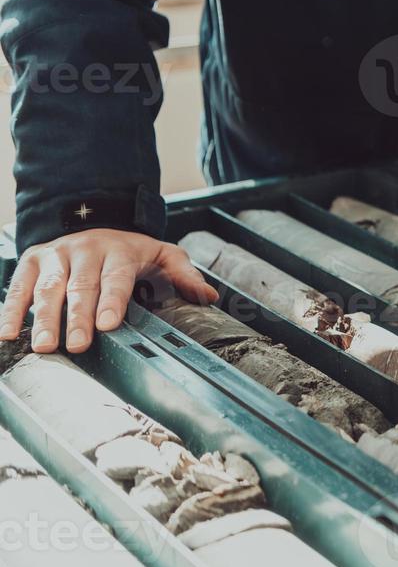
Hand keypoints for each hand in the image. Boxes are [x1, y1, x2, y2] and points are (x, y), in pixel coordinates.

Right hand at [0, 229, 217, 353]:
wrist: (95, 220)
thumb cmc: (129, 250)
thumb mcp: (162, 255)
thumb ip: (184, 274)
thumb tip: (209, 296)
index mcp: (119, 251)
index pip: (115, 278)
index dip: (111, 301)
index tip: (107, 324)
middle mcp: (85, 251)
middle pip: (81, 287)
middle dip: (77, 317)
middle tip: (76, 345)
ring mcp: (56, 256)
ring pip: (48, 288)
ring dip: (43, 318)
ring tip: (42, 345)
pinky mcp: (32, 262)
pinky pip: (19, 287)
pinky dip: (10, 310)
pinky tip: (6, 333)